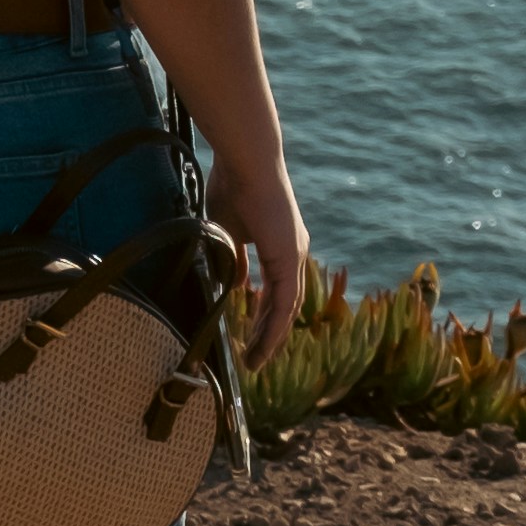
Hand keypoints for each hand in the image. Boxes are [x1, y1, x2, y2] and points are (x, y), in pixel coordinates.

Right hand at [211, 145, 309, 367]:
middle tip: (252, 359)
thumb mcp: (229, 231)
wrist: (246, 162)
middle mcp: (294, 253)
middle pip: (284, 305)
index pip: (276, 291)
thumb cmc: (233, 186)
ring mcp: (295, 256)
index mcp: (282, 245)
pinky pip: (284, 304)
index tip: (249, 337)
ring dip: (270, 338)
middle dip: (267, 334)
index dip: (263, 315)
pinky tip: (261, 346)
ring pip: (286, 310)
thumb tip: (235, 287)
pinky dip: (273, 328)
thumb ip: (235, 260)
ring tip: (254, 362)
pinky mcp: (291, 259)